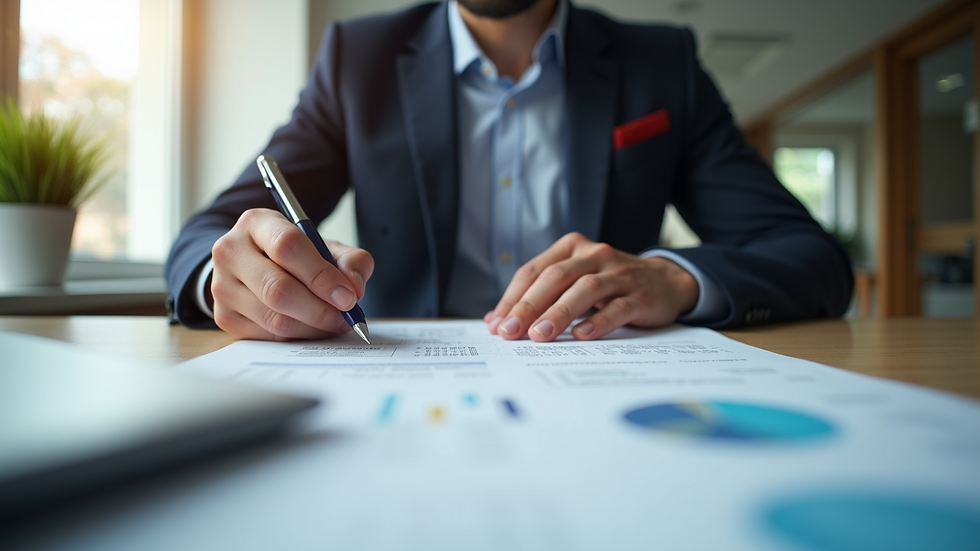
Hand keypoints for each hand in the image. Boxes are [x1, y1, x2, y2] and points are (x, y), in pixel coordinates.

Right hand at [209, 208, 373, 339]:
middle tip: (345, 317)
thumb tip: (354, 288)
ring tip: (334, 322)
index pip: (287, 247)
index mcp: (256, 222)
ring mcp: (222, 286)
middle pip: (278, 289)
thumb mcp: (324, 246)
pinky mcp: (224, 316)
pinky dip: (298, 336)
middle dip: (320, 309)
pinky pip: (268, 336)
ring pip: (274, 318)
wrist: (254, 264)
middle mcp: (231, 251)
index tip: (348, 296)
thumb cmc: (294, 254)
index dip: (321, 275)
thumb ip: (350, 260)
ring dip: (312, 327)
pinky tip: (312, 327)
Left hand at [484, 232, 697, 341]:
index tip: (497, 324)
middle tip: (510, 332)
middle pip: (555, 278)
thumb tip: (498, 321)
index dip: (513, 298)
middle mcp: (594, 255)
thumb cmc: (611, 283)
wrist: (666, 281)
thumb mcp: (576, 279)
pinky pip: (616, 307)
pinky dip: (598, 322)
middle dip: (528, 306)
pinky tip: (581, 336)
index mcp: (572, 248)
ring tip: (539, 336)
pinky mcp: (640, 295)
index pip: (534, 271)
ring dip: (558, 313)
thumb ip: (541, 294)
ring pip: (584, 290)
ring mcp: (619, 274)